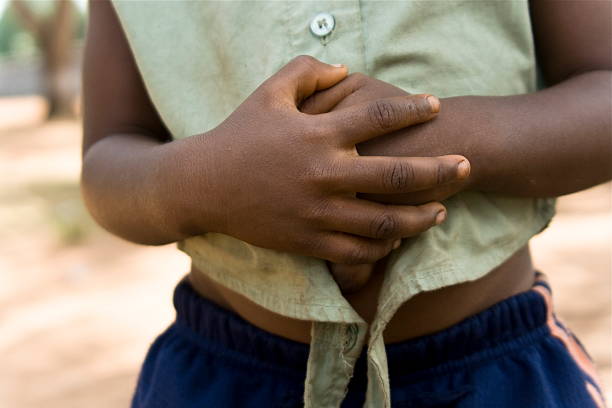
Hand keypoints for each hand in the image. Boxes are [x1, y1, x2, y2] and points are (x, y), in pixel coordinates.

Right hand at [175, 56, 467, 264]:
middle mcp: (323, 176)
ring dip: (418, 218)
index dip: (412, 109)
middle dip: (439, 172)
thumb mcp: (268, 93)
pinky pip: (356, 252)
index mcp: (317, 136)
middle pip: (396, 176)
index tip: (435, 106)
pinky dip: (381, 247)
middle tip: (467, 167)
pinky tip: (396, 238)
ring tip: (440, 211)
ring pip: (383, 223)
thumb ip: (307, 72)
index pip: (377, 118)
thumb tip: (346, 70)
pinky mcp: (307, 242)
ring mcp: (317, 214)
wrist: (203, 186)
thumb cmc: (238, 135)